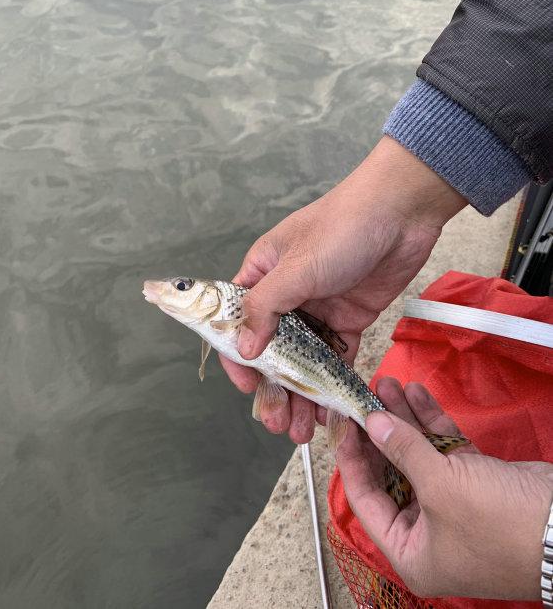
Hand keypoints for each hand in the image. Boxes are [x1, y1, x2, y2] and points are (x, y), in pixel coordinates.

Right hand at [219, 136, 466, 442]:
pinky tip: (329, 410)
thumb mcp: (296, 268)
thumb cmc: (342, 229)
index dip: (239, 356)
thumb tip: (243, 349)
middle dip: (273, 388)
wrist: (402, 213)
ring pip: (303, 360)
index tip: (249, 388)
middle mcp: (287, 295)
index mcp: (263, 274)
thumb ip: (266, 308)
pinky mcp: (349, 319)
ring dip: (301, 393)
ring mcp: (319, 309)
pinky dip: (332, 383)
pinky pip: (336, 357)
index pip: (238, 320)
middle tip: (278, 422)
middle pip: (272, 349)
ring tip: (301, 429)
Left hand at [337, 378, 552, 599]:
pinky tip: (417, 392)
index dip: (350, 457)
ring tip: (387, 383)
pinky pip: (443, 449)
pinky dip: (431, 423)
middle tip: (365, 395)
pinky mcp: (474, 481)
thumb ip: (401, 451)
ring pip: (416, 455)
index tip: (342, 421)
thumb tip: (371, 423)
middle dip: (380, 430)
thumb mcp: (441, 486)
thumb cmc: (495, 521)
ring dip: (404, 419)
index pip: (364, 499)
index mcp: (409, 549)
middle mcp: (426, 529)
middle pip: (390, 471)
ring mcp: (451, 503)